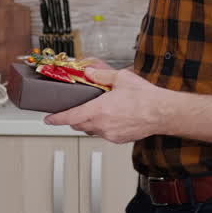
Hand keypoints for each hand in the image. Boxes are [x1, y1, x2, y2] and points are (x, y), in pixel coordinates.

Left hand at [43, 67, 169, 143]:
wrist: (163, 112)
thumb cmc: (145, 97)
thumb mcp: (120, 78)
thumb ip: (101, 76)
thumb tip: (89, 73)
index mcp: (99, 110)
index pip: (70, 117)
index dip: (56, 119)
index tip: (48, 119)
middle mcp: (103, 125)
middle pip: (79, 125)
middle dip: (73, 118)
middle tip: (72, 111)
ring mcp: (111, 134)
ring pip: (91, 130)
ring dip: (89, 123)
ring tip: (96, 111)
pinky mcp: (119, 139)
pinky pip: (104, 134)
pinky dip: (102, 127)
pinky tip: (111, 118)